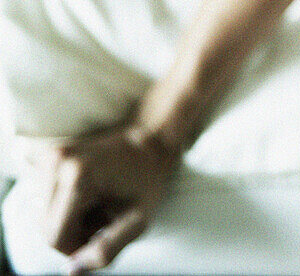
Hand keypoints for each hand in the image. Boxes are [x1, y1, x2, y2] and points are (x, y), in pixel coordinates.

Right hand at [30, 124, 179, 272]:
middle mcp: (58, 161)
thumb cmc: (148, 181)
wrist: (151, 143)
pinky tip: (88, 195)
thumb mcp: (137, 221)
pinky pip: (45, 198)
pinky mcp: (50, 154)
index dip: (76, 248)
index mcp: (78, 177)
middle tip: (104, 219)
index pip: (54, 237)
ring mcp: (52, 155)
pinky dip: (63, 204)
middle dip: (72, 232)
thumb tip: (71, 270)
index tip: (102, 236)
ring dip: (68, 219)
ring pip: (43, 214)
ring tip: (98, 205)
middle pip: (45, 226)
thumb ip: (106, 250)